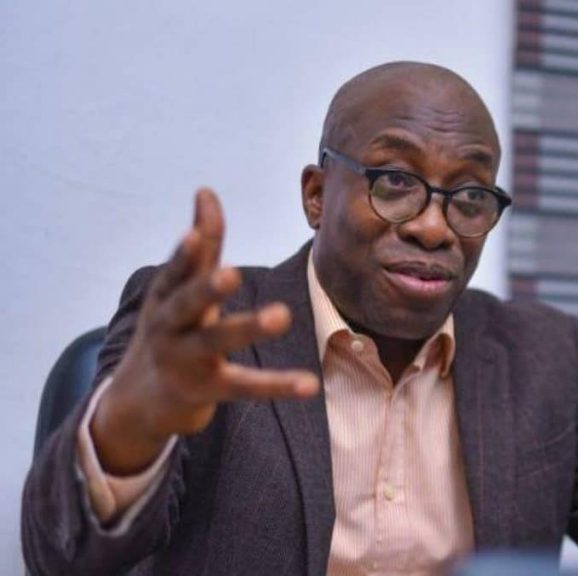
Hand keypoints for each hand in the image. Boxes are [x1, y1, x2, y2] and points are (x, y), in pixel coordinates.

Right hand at [91, 189, 318, 474]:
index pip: (176, 272)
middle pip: (188, 305)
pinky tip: (309, 384)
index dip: (185, 255)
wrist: (139, 399)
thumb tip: (206, 190)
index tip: (194, 235)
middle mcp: (169, 326)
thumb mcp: (179, 288)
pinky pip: (245, 386)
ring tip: (282, 315)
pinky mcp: (208, 389)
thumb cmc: (170, 328)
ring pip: (217, 342)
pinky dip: (277, 384)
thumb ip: (202, 244)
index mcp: (165, 297)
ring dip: (248, 327)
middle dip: (207, 289)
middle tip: (231, 273)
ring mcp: (187, 360)